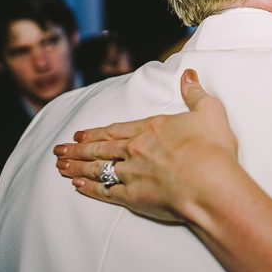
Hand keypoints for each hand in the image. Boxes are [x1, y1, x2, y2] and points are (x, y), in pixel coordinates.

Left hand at [53, 69, 237, 222]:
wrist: (210, 184)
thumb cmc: (212, 149)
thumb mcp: (209, 112)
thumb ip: (196, 93)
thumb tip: (188, 74)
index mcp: (151, 128)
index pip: (116, 128)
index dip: (97, 131)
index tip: (81, 133)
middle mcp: (136, 149)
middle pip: (100, 147)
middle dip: (77, 148)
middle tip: (59, 149)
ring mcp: (132, 174)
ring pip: (97, 168)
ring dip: (77, 166)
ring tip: (60, 165)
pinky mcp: (134, 197)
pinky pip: (105, 191)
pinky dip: (89, 188)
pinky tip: (78, 186)